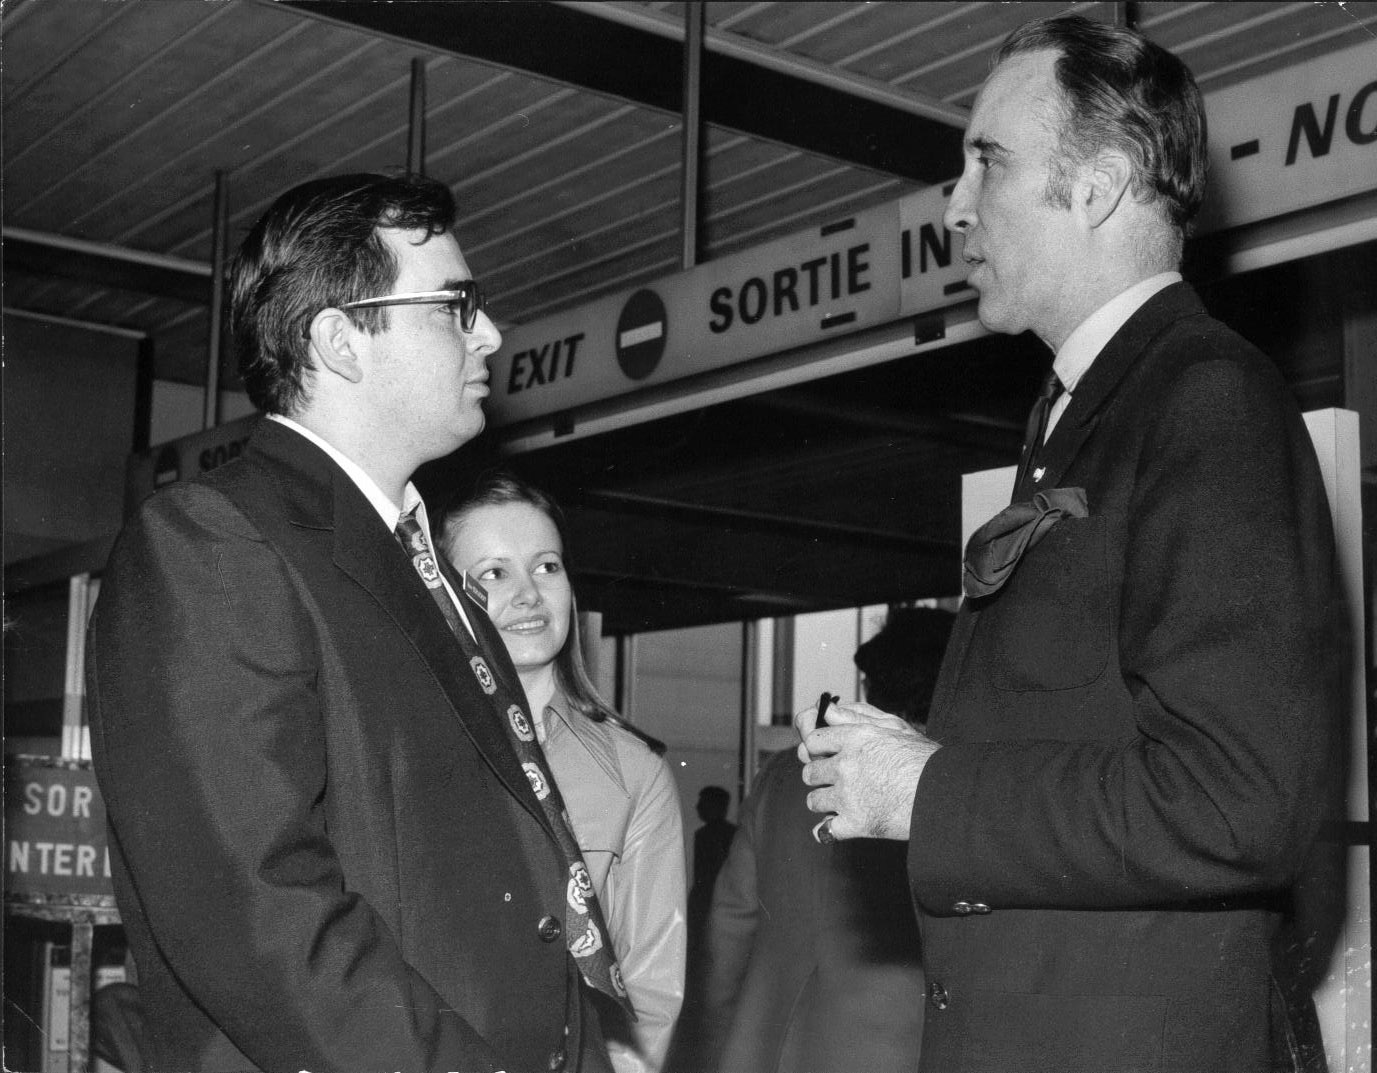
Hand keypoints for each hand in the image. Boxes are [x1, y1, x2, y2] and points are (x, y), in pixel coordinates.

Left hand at [794, 702, 939, 840]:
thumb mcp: (894, 727)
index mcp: (855, 738)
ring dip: (824, 802)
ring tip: (840, 802)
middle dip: (819, 776)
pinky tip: (834, 826)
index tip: (822, 754)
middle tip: (834, 780)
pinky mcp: (856, 823)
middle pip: (809, 772)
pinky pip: (824, 829)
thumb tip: (828, 711)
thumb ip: (857, 716)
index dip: (815, 748)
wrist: (947, 794)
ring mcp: (848, 796)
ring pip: (814, 800)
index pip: (812, 740)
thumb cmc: (925, 759)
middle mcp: (846, 765)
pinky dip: (827, 830)